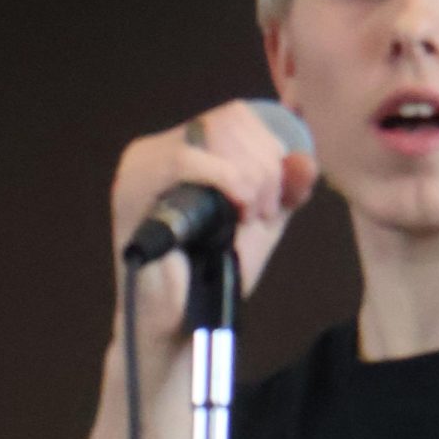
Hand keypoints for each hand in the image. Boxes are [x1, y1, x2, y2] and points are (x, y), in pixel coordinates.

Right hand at [110, 100, 318, 337]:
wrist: (185, 322)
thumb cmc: (216, 272)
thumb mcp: (264, 222)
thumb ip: (287, 188)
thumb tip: (306, 158)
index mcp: (186, 151)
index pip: (237, 116)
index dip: (270, 148)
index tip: (278, 197)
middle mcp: (158, 149)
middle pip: (229, 119)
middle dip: (265, 165)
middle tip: (265, 212)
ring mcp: (141, 166)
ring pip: (211, 132)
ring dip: (249, 175)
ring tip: (250, 217)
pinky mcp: (132, 189)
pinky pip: (184, 160)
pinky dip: (226, 180)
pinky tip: (237, 212)